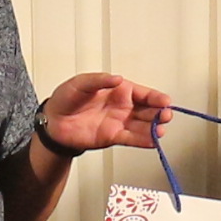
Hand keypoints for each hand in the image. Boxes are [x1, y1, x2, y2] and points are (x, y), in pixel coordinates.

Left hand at [37, 72, 169, 156]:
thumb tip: (117, 79)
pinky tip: (152, 141)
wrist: (54, 121)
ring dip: (154, 128)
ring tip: (161, 130)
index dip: (156, 97)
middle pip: (148, 110)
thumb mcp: (80, 83)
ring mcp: (120, 122)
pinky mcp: (113, 137)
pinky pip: (132, 139)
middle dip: (160, 113)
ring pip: (143, 126)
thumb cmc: (66, 98)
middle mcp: (123, 106)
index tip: (165, 101)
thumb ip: (99, 80)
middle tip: (166, 115)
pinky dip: (143, 141)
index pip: (143, 93)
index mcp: (119, 90)